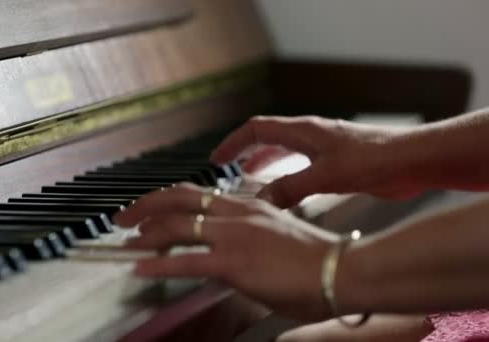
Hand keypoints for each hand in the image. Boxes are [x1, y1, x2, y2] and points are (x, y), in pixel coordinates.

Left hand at [113, 183, 337, 320]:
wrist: (340, 269)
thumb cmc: (316, 260)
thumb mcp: (276, 238)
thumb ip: (247, 241)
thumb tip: (225, 256)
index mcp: (246, 206)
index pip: (195, 194)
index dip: (166, 199)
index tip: (149, 208)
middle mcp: (236, 213)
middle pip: (177, 198)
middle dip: (144, 206)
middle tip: (122, 218)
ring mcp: (233, 235)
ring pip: (176, 225)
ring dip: (145, 233)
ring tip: (126, 242)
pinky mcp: (234, 261)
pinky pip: (185, 260)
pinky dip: (158, 263)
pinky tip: (141, 267)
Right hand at [210, 116, 421, 207]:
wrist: (412, 161)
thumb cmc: (374, 159)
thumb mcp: (326, 176)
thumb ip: (290, 188)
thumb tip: (260, 200)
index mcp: (303, 131)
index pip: (256, 129)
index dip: (233, 143)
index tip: (216, 159)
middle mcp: (310, 136)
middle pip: (267, 139)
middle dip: (245, 153)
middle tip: (228, 170)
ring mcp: (323, 149)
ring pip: (284, 153)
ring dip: (264, 165)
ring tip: (249, 180)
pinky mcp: (336, 163)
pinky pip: (300, 166)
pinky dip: (285, 176)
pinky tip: (285, 191)